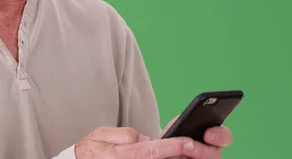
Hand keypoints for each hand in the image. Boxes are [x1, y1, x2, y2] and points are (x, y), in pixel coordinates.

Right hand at [74, 121, 232, 158]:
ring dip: (182, 158)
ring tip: (197, 151)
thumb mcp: (99, 135)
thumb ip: (122, 135)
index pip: (152, 151)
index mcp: (122, 156)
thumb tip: (143, 138)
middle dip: (184, 155)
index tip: (188, 142)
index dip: (172, 146)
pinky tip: (184, 154)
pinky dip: (172, 157)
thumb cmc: (91, 150)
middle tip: (199, 147)